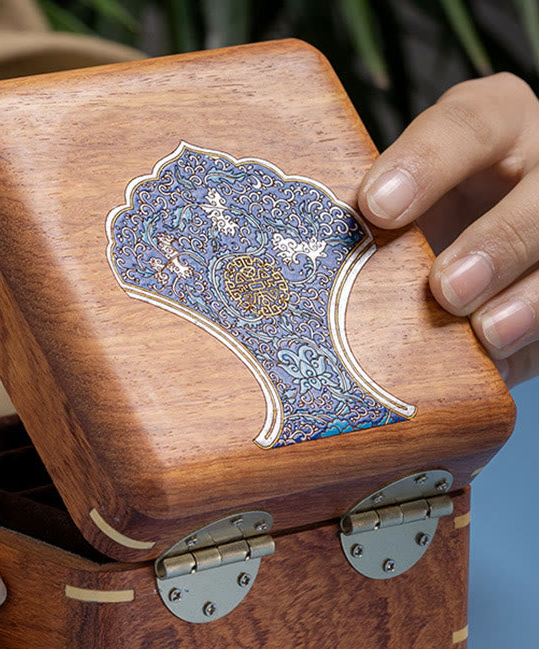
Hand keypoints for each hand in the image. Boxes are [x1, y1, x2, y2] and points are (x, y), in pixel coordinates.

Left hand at [358, 72, 538, 386]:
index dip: (426, 162)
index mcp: (490, 125)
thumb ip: (375, 213)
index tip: (375, 208)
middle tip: (444, 288)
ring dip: (529, 297)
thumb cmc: (419, 220)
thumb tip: (302, 259)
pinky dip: (532, 334)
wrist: (470, 255)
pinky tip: (495, 354)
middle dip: (497, 241)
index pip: (468, 123)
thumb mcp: (399, 202)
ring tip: (484, 332)